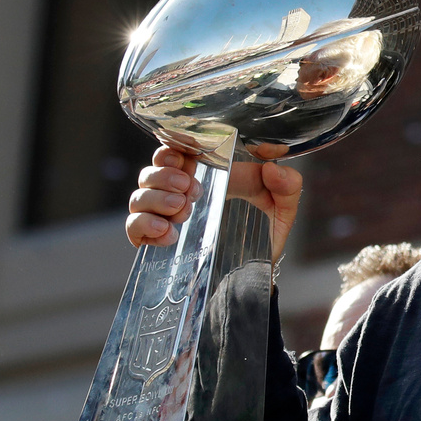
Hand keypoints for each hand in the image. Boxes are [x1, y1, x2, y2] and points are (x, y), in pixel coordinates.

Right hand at [126, 145, 301, 262]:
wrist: (260, 271)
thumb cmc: (267, 230)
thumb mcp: (284, 205)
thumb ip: (287, 184)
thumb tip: (272, 167)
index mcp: (209, 173)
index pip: (175, 149)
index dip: (172, 149)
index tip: (187, 160)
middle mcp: (183, 191)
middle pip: (151, 171)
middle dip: (164, 176)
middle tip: (189, 188)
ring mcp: (169, 216)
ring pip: (138, 197)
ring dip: (155, 199)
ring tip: (182, 210)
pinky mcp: (160, 241)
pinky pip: (133, 228)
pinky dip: (142, 227)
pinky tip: (168, 233)